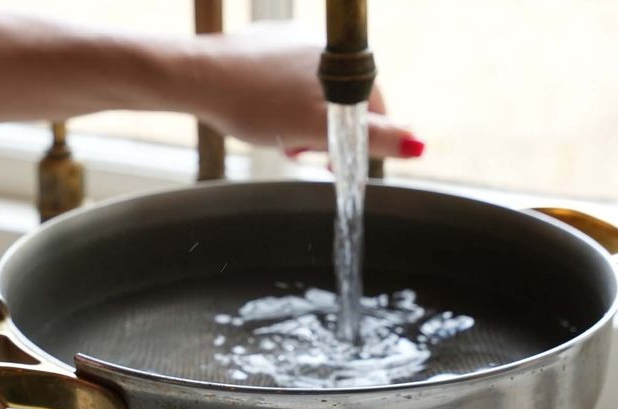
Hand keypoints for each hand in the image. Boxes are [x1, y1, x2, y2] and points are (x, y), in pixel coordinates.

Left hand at [193, 22, 424, 159]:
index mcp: (346, 62)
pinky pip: (287, 78)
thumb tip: (419, 145)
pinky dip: (279, 99)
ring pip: (315, 92)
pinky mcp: (267, 41)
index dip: (354, 143)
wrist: (197, 77)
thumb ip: (372, 139)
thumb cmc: (256, 105)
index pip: (375, 110)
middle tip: (295, 148)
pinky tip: (259, 111)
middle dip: (325, 132)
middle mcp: (326, 44)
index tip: (326, 160)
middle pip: (345, 102)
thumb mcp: (319, 130)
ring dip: (301, 119)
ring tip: (274, 133)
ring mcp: (294, 39)